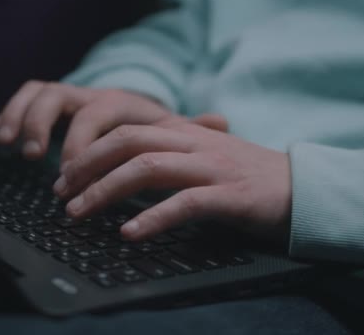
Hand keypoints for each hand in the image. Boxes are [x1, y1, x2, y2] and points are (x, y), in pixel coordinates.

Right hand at [0, 81, 227, 165]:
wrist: (137, 116)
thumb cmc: (153, 132)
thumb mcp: (173, 133)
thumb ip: (192, 129)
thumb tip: (222, 120)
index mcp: (118, 101)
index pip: (93, 113)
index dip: (79, 143)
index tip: (72, 174)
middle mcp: (90, 96)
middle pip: (57, 96)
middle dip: (42, 126)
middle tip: (35, 159)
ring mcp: (69, 100)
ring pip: (35, 93)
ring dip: (18, 116)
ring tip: (7, 145)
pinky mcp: (50, 108)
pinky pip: (23, 100)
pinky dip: (7, 115)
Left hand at [55, 121, 291, 246]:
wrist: (302, 187)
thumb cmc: (247, 177)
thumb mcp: (205, 156)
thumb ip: (170, 155)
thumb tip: (124, 172)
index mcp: (186, 131)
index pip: (126, 131)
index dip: (89, 152)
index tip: (64, 176)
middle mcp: (195, 142)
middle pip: (128, 142)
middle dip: (87, 166)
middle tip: (61, 193)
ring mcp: (212, 167)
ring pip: (148, 167)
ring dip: (106, 190)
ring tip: (79, 212)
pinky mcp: (230, 195)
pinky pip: (184, 204)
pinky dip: (152, 218)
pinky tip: (129, 233)